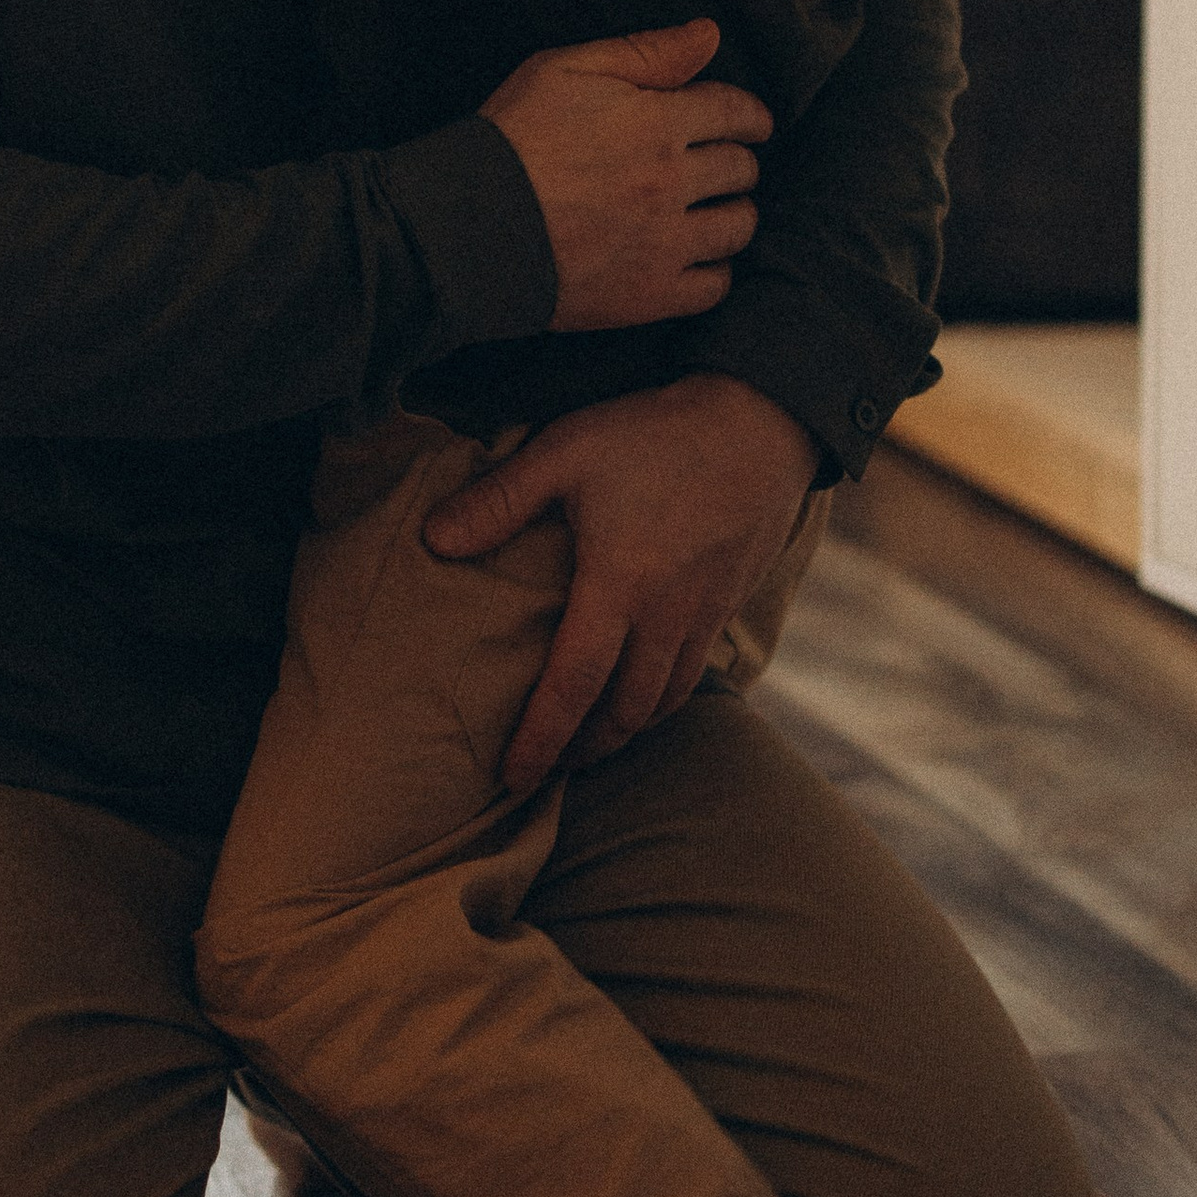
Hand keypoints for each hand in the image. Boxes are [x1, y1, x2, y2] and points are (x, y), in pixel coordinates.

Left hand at [424, 377, 821, 795]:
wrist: (763, 420)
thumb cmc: (657, 433)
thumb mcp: (565, 451)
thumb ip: (499, 501)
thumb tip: (432, 542)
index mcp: (619, 588)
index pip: (573, 687)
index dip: (541, 739)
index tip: (513, 777)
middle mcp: (665, 616)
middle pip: (624, 712)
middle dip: (584, 747)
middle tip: (548, 764)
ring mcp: (704, 614)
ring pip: (664, 700)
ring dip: (625, 730)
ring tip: (591, 738)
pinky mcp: (730, 602)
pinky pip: (695, 672)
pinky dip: (663, 699)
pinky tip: (645, 690)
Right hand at [481, 20, 772, 333]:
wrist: (467, 225)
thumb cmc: (511, 139)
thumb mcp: (567, 70)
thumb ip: (645, 52)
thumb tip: (710, 34)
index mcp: (658, 123)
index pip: (737, 113)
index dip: (751, 116)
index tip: (753, 124)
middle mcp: (673, 183)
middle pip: (743, 170)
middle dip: (737, 162)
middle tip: (721, 165)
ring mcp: (665, 243)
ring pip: (738, 227)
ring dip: (732, 214)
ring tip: (712, 212)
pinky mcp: (650, 295)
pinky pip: (714, 286)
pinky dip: (714, 270)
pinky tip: (694, 258)